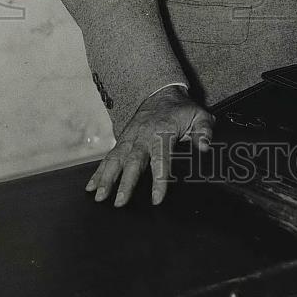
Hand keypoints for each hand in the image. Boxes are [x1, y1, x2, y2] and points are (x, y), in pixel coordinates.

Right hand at [85, 85, 213, 207]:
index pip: (161, 159)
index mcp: (162, 133)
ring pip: (116, 159)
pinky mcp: (122, 141)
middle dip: (125, 182)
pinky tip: (91, 187)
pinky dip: (98, 172)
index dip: (159, 179)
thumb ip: (204, 131)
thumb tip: (205, 146)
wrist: (161, 93)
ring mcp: (129, 139)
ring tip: (99, 197)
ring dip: (106, 178)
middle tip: (119, 202)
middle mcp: (143, 137)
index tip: (156, 198)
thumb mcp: (199, 116)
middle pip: (133, 162)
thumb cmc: (181, 110)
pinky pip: (108, 157)